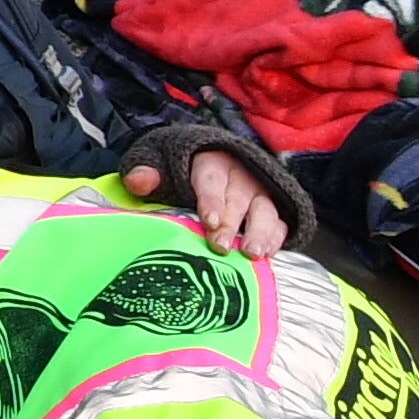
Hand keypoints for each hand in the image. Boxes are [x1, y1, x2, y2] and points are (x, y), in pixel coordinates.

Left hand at [124, 144, 293, 257]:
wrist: (207, 167)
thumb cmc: (177, 171)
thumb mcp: (157, 163)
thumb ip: (146, 172)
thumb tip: (139, 181)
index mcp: (211, 163)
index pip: (211, 180)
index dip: (211, 200)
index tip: (208, 221)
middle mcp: (240, 178)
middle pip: (237, 200)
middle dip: (230, 224)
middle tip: (221, 246)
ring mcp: (258, 195)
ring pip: (264, 211)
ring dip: (260, 233)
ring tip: (252, 253)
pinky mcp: (270, 212)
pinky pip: (278, 224)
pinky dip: (276, 239)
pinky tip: (267, 255)